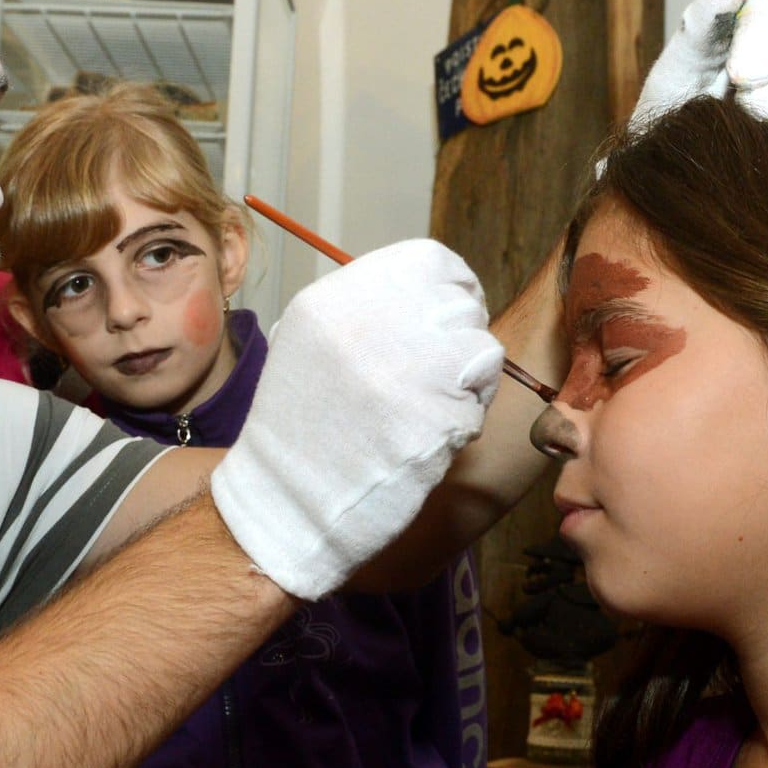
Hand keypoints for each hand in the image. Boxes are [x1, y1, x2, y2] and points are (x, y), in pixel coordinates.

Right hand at [210, 239, 503, 599]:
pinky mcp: (433, 413)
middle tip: (433, 382)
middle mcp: (369, 321)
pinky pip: (478, 400)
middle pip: (460, 305)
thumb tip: (435, 296)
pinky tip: (423, 442)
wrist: (286, 505)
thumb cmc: (304, 432)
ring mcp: (404, 366)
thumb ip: (368, 312)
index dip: (450, 292)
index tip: (443, 327)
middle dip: (458, 342)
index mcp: (334, 298)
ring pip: (480, 349)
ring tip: (422, 414)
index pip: (430, 261)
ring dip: (466, 384)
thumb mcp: (313, 345)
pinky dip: (464, 422)